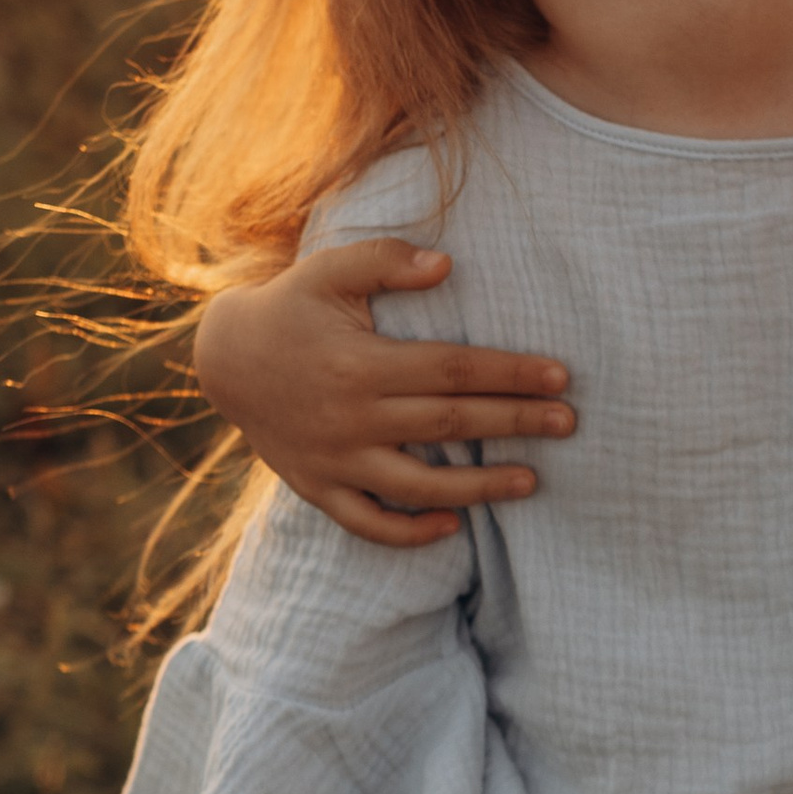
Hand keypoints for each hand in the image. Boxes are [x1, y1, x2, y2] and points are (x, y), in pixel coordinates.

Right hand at [195, 243, 574, 548]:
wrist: (223, 359)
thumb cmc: (291, 307)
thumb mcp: (329, 269)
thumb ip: (386, 262)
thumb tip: (447, 264)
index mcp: (360, 362)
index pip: (453, 370)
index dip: (510, 373)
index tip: (559, 376)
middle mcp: (351, 417)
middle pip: (449, 424)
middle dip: (515, 423)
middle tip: (568, 423)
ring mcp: (335, 460)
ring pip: (419, 484)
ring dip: (480, 487)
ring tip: (532, 481)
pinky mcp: (318, 488)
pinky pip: (368, 523)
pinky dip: (410, 531)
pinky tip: (453, 525)